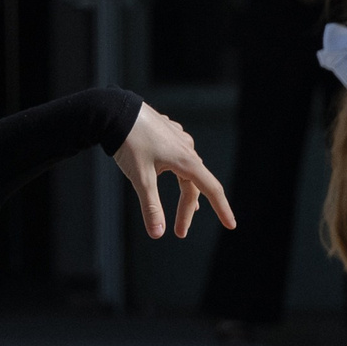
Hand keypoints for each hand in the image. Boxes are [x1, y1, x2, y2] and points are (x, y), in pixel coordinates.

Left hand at [113, 101, 234, 238]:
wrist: (115, 111)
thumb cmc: (129, 144)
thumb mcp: (140, 179)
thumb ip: (151, 207)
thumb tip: (158, 234)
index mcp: (186, 160)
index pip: (211, 189)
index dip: (222, 209)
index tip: (231, 225)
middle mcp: (187, 148)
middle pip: (193, 185)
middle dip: (187, 210)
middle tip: (179, 232)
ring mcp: (178, 139)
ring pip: (186, 171)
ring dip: (184, 192)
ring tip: (186, 210)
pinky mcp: (167, 133)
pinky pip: (177, 156)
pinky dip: (177, 173)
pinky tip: (169, 173)